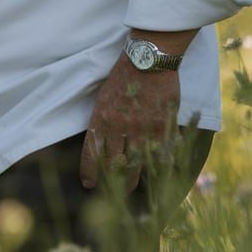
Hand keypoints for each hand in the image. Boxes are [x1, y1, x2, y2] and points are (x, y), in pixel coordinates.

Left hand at [80, 51, 179, 192]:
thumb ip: (103, 120)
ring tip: (130, 188)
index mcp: (101, 118)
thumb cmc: (124, 76)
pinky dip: (157, 167)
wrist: (149, 60)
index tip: (88, 183)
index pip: (92, 153)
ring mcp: (143, 129)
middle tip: (111, 191)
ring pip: (136, 164)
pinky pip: (160, 156)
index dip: (89, 171)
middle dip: (112, 182)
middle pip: (114, 165)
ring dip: (132, 180)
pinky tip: (156, 176)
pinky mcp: (163, 128)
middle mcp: (120, 127)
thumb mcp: (104, 97)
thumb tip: (99, 142)